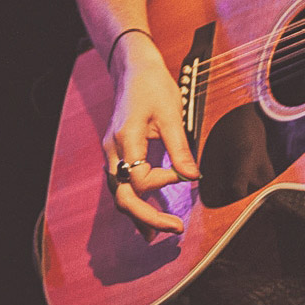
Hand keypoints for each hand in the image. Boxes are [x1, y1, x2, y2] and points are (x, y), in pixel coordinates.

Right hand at [101, 31, 199, 233]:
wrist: (133, 70)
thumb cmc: (154, 87)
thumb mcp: (171, 115)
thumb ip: (180, 148)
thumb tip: (193, 178)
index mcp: (126, 139)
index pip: (138, 179)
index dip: (161, 184)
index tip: (182, 178)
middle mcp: (113, 151)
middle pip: (123, 196)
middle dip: (147, 217)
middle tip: (175, 229)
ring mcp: (111, 154)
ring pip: (120, 194)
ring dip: (139, 215)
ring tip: (161, 233)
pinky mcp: (116, 155)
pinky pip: (121, 185)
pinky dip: (134, 202)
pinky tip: (147, 218)